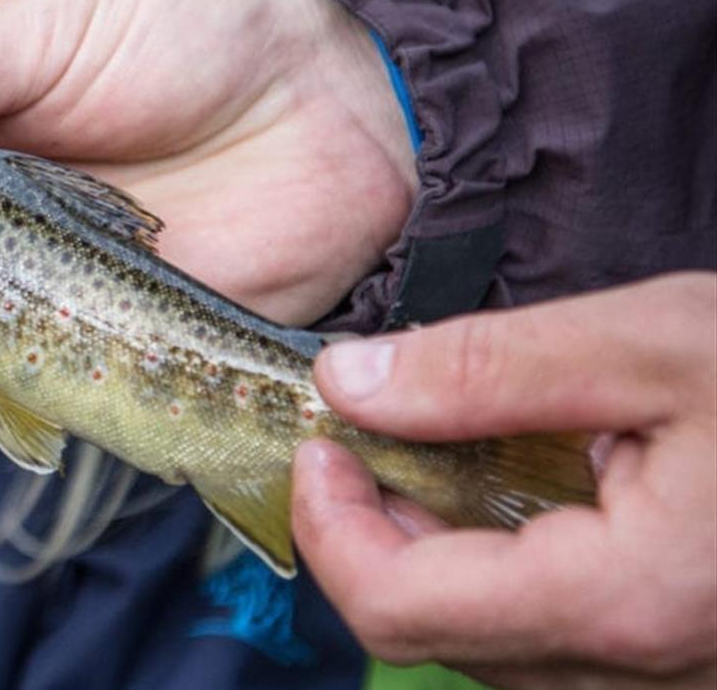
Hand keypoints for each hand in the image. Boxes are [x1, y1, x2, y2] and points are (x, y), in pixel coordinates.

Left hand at [292, 272, 716, 687]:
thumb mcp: (660, 342)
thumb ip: (490, 368)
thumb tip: (351, 385)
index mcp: (628, 601)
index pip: (399, 609)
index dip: (328, 524)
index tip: (319, 441)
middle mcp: (647, 674)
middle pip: (434, 637)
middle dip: (376, 535)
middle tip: (373, 437)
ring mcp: (676, 681)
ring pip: (494, 650)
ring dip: (441, 558)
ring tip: (451, 456)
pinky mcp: (691, 665)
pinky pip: (560, 649)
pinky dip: (511, 577)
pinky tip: (533, 497)